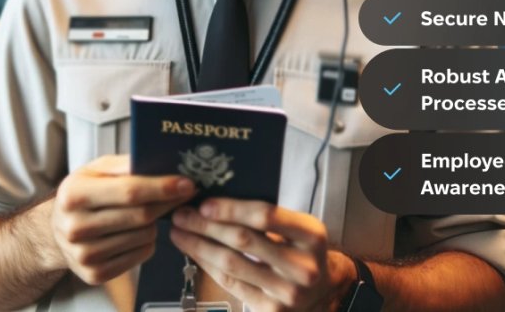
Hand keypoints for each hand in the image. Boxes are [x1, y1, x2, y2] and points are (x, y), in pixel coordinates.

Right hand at [51, 155, 195, 284]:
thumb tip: (158, 164)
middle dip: (167, 202)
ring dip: (155, 223)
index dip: (162, 187)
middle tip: (182, 193)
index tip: (186, 183)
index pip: (130, 191)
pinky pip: (140, 255)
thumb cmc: (81, 195)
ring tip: (145, 213)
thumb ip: (124, 165)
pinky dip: (147, 242)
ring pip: (144, 236)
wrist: (56, 230)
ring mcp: (84, 255)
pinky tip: (136, 232)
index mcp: (74, 195)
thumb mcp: (95, 170)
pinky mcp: (95, 274)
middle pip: (140, 216)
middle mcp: (76, 227)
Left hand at [170, 199, 351, 311]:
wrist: (324, 291)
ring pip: (233, 264)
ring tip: (180, 233)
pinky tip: (196, 254)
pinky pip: (232, 284)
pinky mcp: (272, 309)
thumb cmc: (302, 251)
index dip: (231, 209)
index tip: (204, 204)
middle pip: (243, 240)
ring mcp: (288, 291)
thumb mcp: (298, 228)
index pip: (265, 216)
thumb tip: (217, 202)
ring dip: (200, 246)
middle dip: (206, 226)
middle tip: (182, 215)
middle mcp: (302, 265)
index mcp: (311, 234)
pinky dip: (209, 266)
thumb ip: (267, 217)